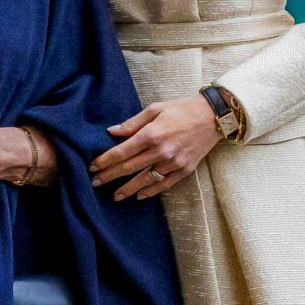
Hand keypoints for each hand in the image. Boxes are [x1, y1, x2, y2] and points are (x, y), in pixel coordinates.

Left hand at [89, 95, 220, 200]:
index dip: (105, 160)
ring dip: (128, 189)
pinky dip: (150, 192)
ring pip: (145, 180)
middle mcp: (161, 151)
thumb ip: (132, 123)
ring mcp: (174, 163)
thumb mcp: (155, 108)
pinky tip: (139, 196)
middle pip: (129, 168)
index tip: (93, 167)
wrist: (212, 117)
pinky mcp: (185, 170)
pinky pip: (164, 185)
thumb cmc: (181, 109)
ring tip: (115, 196)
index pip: (122, 152)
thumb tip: (111, 132)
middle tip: (95, 182)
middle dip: (110, 176)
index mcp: (152, 134)